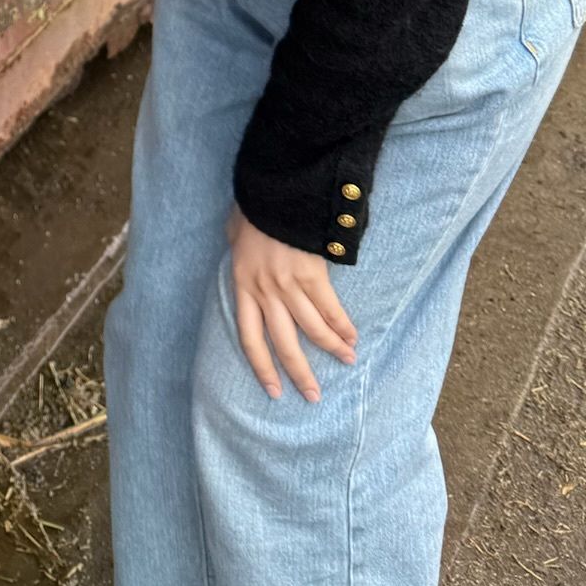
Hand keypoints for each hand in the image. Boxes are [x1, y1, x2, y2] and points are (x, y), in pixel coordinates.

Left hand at [225, 203, 358, 402]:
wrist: (274, 188)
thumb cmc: (253, 207)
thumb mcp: (234, 232)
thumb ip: (239, 249)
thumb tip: (238, 246)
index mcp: (242, 285)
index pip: (249, 337)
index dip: (262, 367)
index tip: (273, 390)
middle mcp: (264, 292)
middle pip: (283, 343)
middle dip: (300, 373)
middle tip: (314, 396)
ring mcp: (288, 285)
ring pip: (312, 330)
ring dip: (332, 349)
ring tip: (347, 361)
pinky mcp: (312, 275)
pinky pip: (330, 309)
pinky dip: (343, 326)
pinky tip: (352, 337)